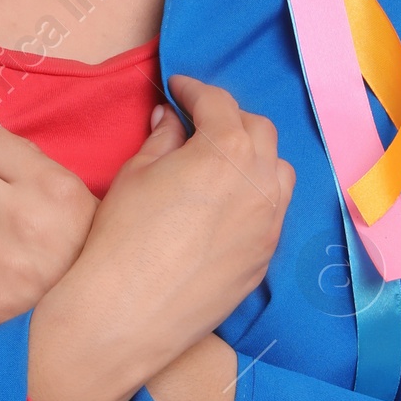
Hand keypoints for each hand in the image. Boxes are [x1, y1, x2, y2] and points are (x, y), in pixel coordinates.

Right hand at [27, 77, 293, 400]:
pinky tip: (228, 203)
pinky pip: (273, 211)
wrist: (127, 311)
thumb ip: (162, 139)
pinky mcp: (265, 256)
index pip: (218, 103)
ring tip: (222, 161)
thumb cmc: (122, 237)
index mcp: (226, 149)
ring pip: (277, 171)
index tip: (178, 90)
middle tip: (199, 122)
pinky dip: (256, 195)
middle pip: (258, 130)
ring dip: (254, 156)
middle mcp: (259, 181)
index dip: (194, 90)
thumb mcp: (135, 174)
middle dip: (229, 119)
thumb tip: (171, 120)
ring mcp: (268, 222)